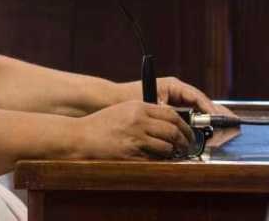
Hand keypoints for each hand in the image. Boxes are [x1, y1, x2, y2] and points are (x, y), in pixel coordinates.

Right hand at [72, 100, 193, 158]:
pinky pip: (153, 159)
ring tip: (173, 154)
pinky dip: (160, 161)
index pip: (171, 115)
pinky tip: (160, 160)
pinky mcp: (131, 154)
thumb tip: (168, 123)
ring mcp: (135, 138)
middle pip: (172, 130)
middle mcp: (139, 121)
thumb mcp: (124, 110)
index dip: (184, 126)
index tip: (188, 133)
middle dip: (184, 140)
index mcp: (138, 107)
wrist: (81, 136)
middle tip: (186, 146)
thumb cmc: (101, 124)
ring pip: (166, 146)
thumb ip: (144, 113)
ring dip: (172, 152)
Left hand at [116, 77, 235, 119]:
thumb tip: (184, 126)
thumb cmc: (130, 99)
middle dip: (216, 111)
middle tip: (232, 121)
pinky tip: (208, 131)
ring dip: (209, 118)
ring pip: (197, 109)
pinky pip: (189, 114)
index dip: (209, 108)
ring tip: (226, 126)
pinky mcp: (171, 107)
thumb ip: (170, 115)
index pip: (196, 96)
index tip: (219, 118)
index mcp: (173, 86)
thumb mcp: (152, 107)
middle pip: (201, 102)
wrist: (113, 100)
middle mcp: (176, 90)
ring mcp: (174, 98)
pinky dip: (199, 122)